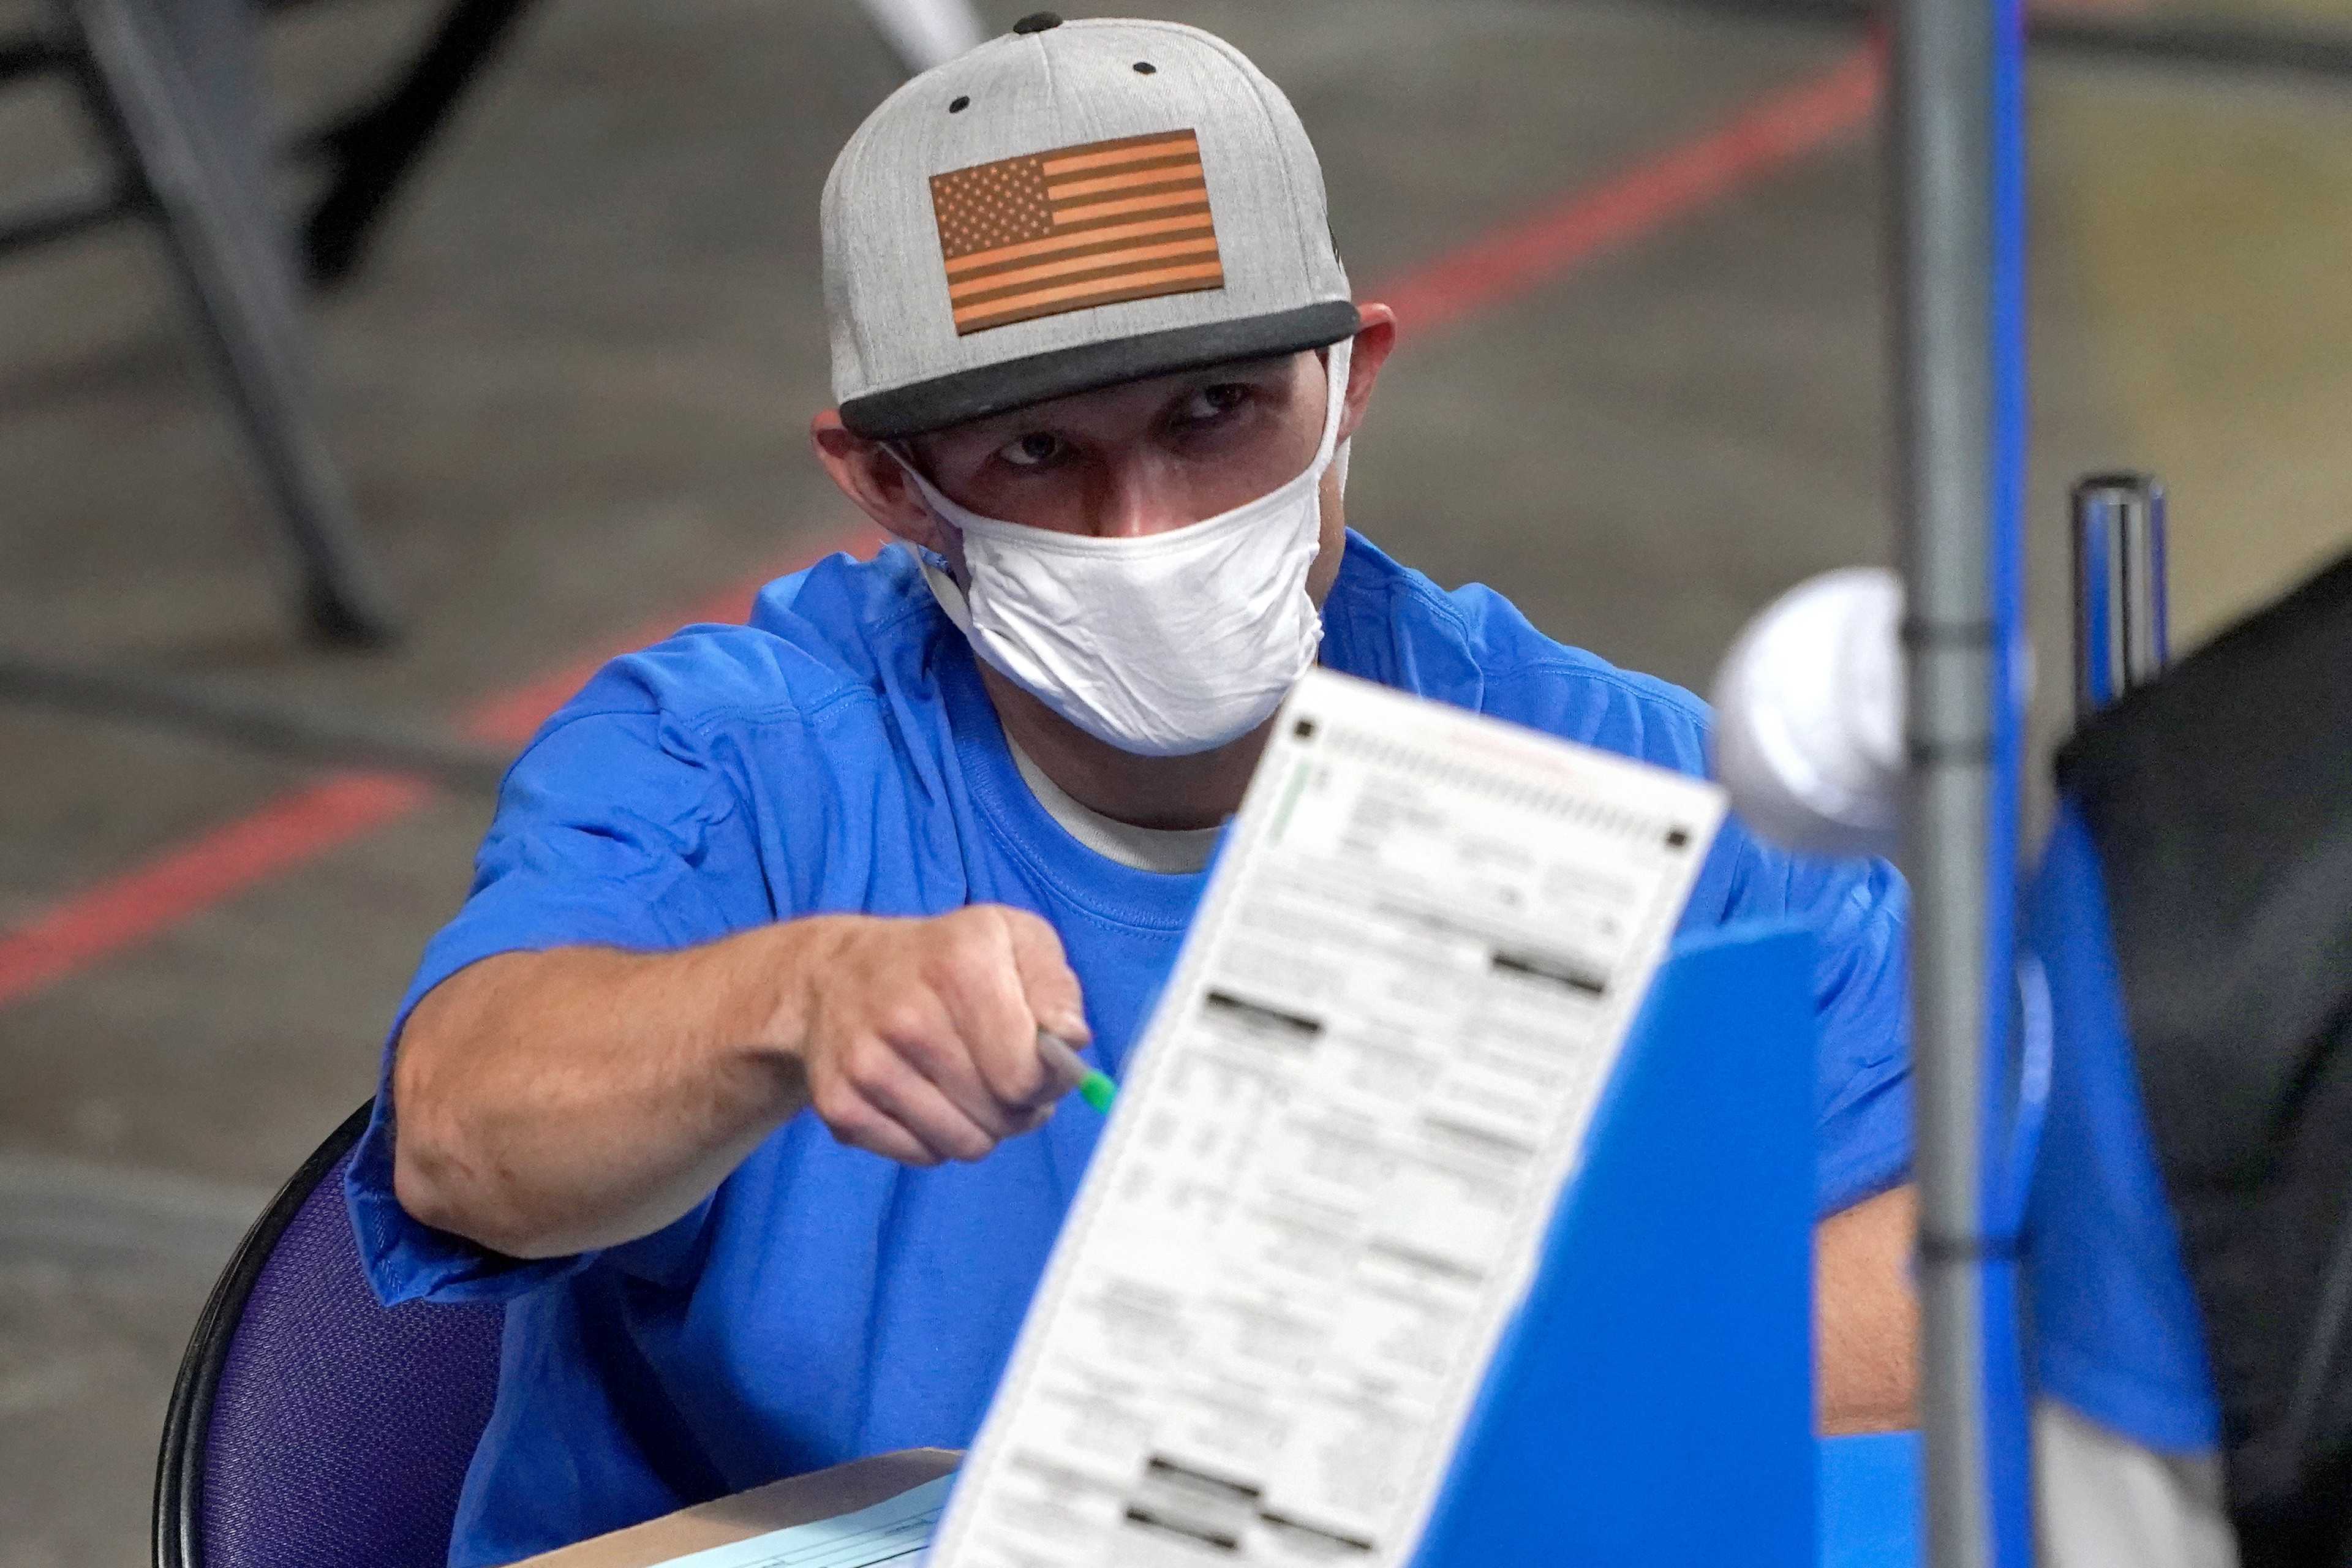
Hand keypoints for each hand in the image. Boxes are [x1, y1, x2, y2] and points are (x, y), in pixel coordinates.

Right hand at [791, 905, 1090, 1165]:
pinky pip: (923, 1156)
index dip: (1049, 1079)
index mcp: (959, 967)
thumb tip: (1068, 1041)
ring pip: (965, 1145)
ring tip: (967, 1083)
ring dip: (980, 1125)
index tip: (1041, 1063)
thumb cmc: (942, 958)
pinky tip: (926, 1095)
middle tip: (1004, 1072)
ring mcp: (867, 1065)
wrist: (834, 973)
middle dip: (1018, 1105)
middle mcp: (906, 1018)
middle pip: (1001, 1116)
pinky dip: (936, 1137)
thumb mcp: (1012, 938)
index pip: (1026, 1074)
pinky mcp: (840, 1105)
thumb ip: (1054, 987)